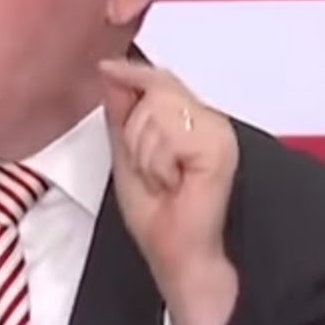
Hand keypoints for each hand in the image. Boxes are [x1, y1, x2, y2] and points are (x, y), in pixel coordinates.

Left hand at [98, 57, 240, 324]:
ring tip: (165, 181)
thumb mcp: (126, 154)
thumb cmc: (158, 216)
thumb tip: (112, 68)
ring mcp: (217, 131)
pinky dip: (159, 163)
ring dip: (146, 153)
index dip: (132, 74)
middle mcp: (209, 119)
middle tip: (153, 172)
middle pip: (154, 89)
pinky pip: (168, 133)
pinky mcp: (218, 146)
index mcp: (191, 119)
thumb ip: (122, 111)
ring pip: (157, 109)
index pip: (159, 78)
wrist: (179, 256)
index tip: (107, 68)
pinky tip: (175, 184)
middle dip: (136, 134)